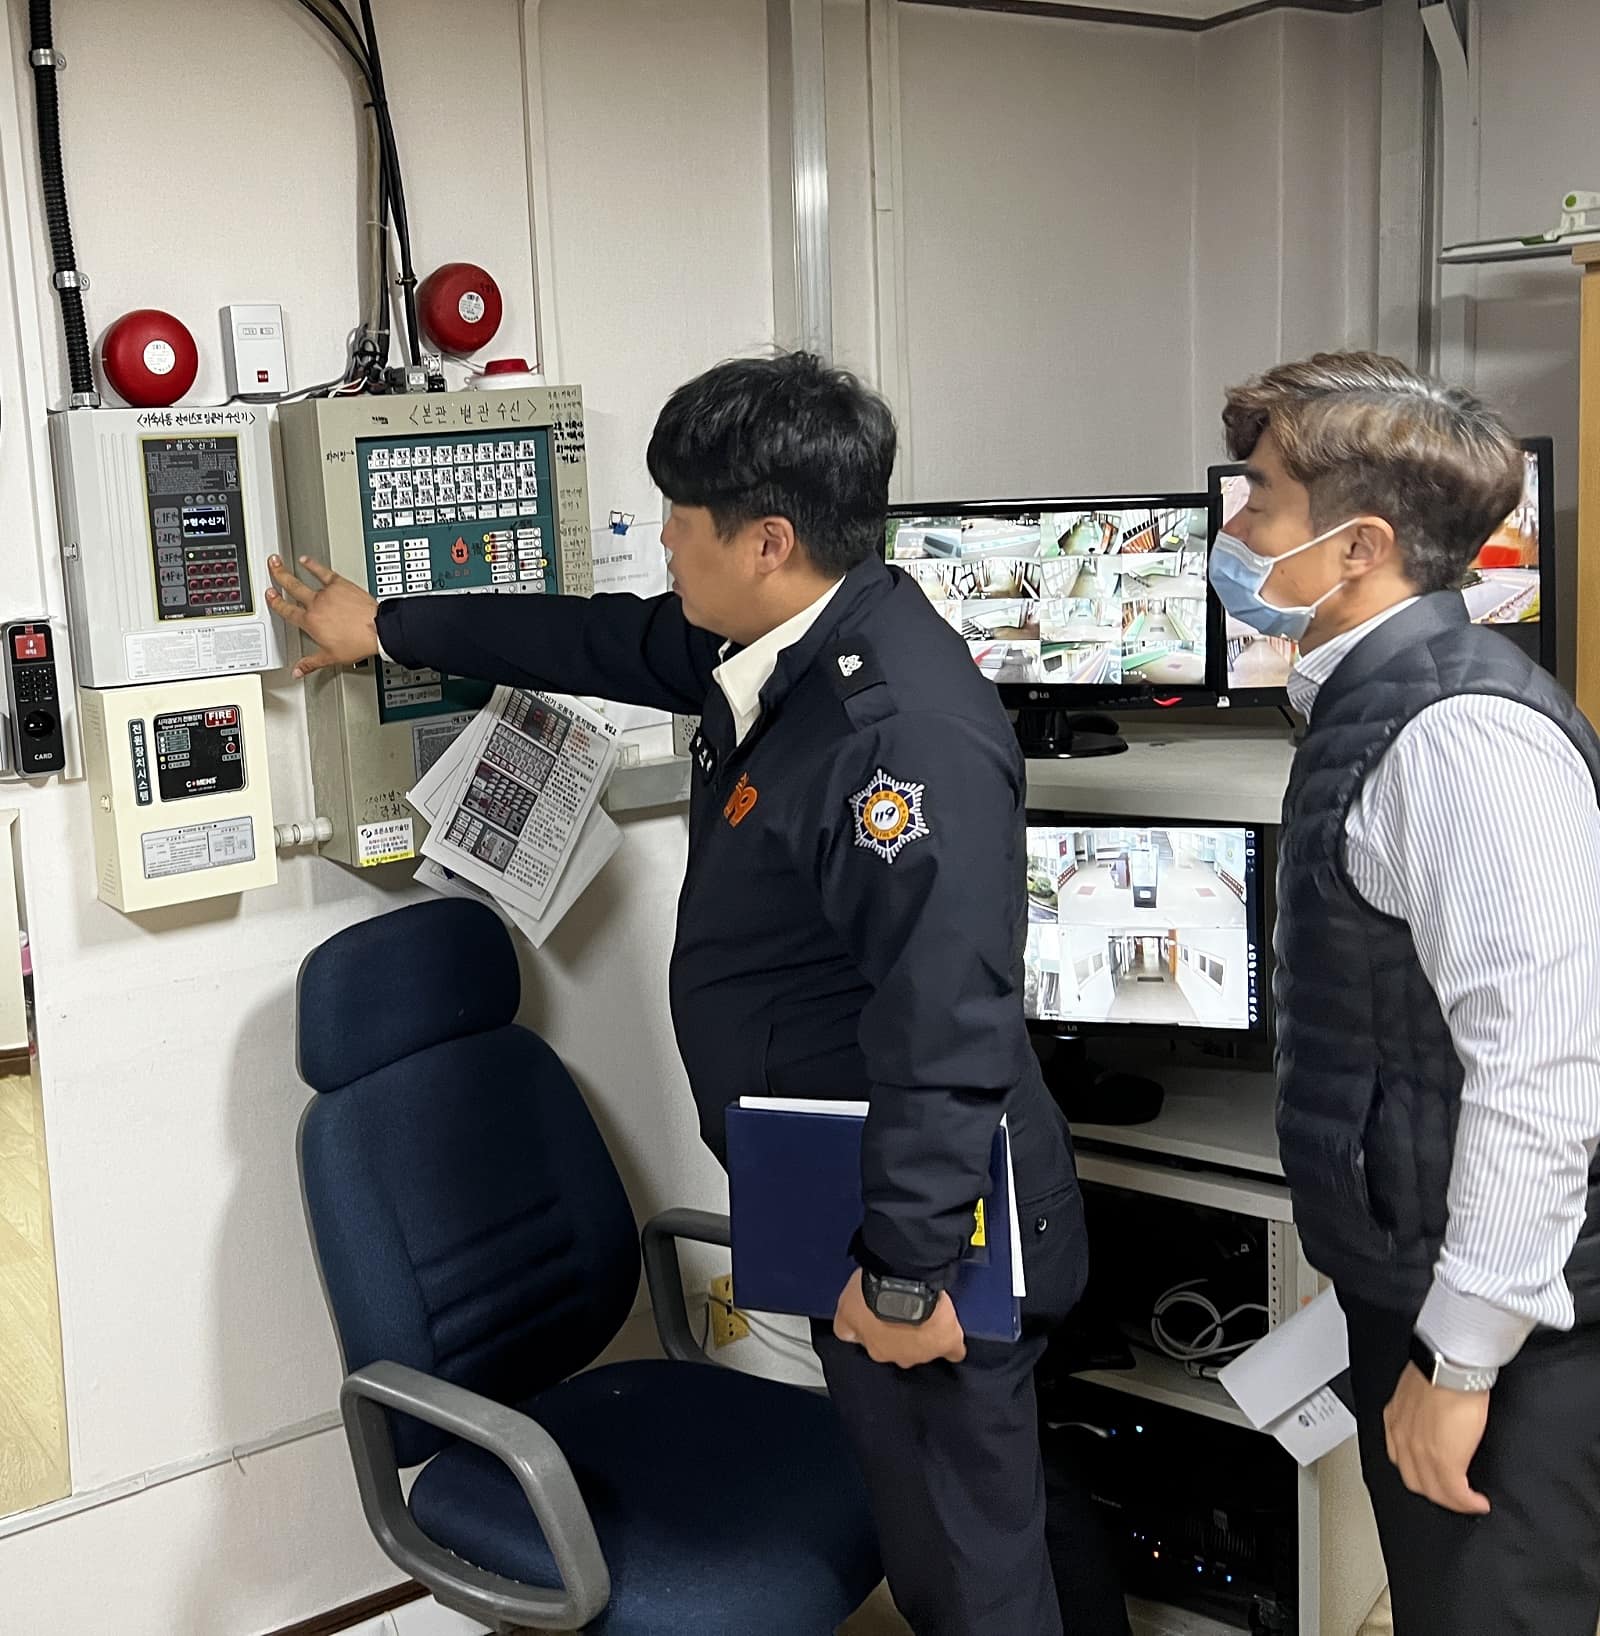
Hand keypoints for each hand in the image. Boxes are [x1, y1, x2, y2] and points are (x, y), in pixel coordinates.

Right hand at [265, 555, 379, 678]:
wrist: (377, 630)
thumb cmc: (357, 642)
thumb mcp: (331, 658)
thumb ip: (311, 663)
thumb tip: (298, 671)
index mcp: (310, 623)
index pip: (287, 611)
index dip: (275, 603)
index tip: (269, 595)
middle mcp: (315, 606)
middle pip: (291, 589)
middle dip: (277, 578)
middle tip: (269, 569)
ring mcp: (327, 594)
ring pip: (303, 580)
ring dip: (289, 571)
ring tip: (278, 561)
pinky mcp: (340, 585)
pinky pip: (323, 572)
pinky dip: (313, 565)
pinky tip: (306, 560)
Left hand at [832, 1269, 965, 1368]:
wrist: (905, 1284)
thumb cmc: (874, 1292)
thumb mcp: (846, 1309)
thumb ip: (845, 1327)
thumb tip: (847, 1336)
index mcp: (877, 1349)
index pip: (879, 1346)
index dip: (881, 1329)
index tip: (882, 1316)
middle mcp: (901, 1357)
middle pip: (903, 1351)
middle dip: (903, 1334)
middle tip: (904, 1311)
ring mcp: (926, 1352)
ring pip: (926, 1349)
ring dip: (925, 1334)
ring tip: (926, 1313)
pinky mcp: (948, 1343)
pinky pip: (954, 1351)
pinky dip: (952, 1346)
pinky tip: (951, 1339)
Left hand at [1383, 1363, 1490, 1514]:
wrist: (1451, 1368)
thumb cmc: (1441, 1370)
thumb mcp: (1418, 1392)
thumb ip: (1421, 1411)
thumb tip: (1436, 1420)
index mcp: (1395, 1420)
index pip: (1402, 1460)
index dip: (1420, 1474)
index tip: (1435, 1478)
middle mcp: (1403, 1439)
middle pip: (1415, 1480)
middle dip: (1436, 1492)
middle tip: (1455, 1496)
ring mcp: (1421, 1452)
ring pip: (1434, 1491)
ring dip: (1453, 1501)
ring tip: (1469, 1502)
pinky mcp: (1445, 1461)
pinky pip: (1455, 1494)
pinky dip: (1468, 1503)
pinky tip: (1478, 1502)